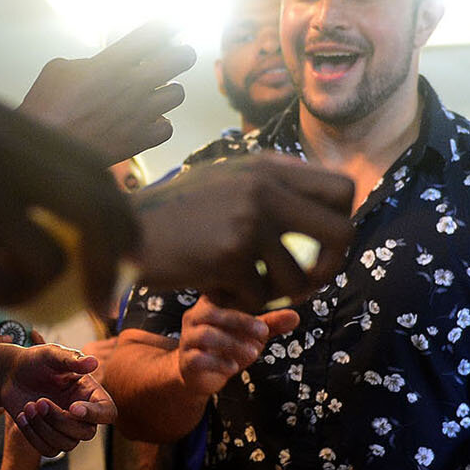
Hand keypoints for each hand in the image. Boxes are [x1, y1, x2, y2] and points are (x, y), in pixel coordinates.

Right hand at [0, 95, 137, 312]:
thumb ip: (3, 161)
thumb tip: (49, 214)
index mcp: (10, 126)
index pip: (98, 174)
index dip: (119, 225)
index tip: (117, 261)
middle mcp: (3, 152)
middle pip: (98, 214)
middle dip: (108, 270)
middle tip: (100, 305)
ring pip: (50, 260)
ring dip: (37, 293)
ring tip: (1, 296)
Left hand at [2, 343, 114, 455]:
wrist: (11, 374)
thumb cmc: (35, 361)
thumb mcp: (51, 354)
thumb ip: (71, 359)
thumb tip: (93, 362)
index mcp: (90, 393)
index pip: (107, 412)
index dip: (95, 414)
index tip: (73, 408)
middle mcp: (82, 415)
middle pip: (86, 433)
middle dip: (60, 420)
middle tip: (39, 401)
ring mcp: (66, 429)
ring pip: (66, 444)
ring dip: (44, 428)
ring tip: (28, 407)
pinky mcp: (48, 439)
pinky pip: (47, 451)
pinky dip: (32, 436)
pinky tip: (22, 416)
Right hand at [17, 22, 193, 164]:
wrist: (45, 148)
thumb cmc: (46, 106)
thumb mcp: (60, 68)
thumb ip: (90, 61)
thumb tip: (101, 64)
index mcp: (113, 61)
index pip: (156, 31)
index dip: (171, 23)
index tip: (176, 22)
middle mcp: (133, 84)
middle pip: (181, 58)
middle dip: (182, 53)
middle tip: (178, 56)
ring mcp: (139, 113)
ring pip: (178, 93)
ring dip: (169, 91)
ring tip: (158, 93)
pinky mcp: (139, 140)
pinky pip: (167, 127)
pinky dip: (160, 124)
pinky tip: (147, 122)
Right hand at [133, 154, 354, 310]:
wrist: (125, 228)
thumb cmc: (178, 211)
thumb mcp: (229, 178)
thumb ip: (273, 184)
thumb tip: (327, 204)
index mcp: (269, 167)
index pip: (344, 189)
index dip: (341, 222)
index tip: (318, 244)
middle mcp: (265, 189)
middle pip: (343, 234)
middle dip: (330, 267)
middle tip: (307, 280)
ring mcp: (248, 222)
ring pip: (300, 279)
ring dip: (278, 295)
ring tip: (247, 287)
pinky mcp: (229, 256)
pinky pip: (259, 298)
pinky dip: (240, 302)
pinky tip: (215, 289)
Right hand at [177, 297, 297, 396]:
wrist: (199, 376)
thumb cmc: (224, 348)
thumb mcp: (249, 335)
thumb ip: (269, 324)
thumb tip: (295, 316)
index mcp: (209, 304)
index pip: (221, 293)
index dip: (241, 301)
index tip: (263, 315)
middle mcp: (194, 318)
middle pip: (211, 312)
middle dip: (240, 322)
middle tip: (263, 334)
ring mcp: (188, 339)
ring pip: (205, 335)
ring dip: (232, 344)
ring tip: (253, 354)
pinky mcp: (186, 361)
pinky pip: (198, 358)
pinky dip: (219, 363)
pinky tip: (234, 367)